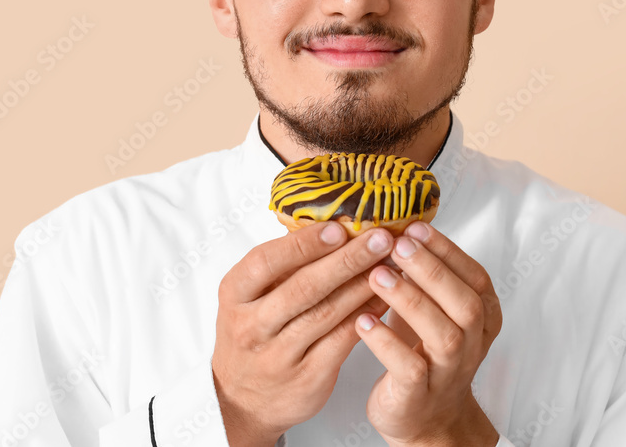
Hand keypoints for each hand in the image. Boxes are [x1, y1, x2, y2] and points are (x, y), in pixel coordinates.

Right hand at [212, 220, 394, 446]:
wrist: (241, 400)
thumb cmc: (252, 335)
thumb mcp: (247, 298)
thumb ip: (279, 267)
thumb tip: (330, 226)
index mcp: (234, 293)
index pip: (267, 261)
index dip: (305, 243)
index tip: (340, 226)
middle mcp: (252, 324)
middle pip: (304, 287)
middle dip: (347, 259)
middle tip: (381, 238)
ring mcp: (278, 355)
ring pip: (327, 313)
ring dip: (363, 285)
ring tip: (391, 264)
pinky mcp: (306, 378)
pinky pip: (342, 341)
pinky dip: (366, 316)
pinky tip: (384, 298)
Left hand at [354, 222, 502, 446]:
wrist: (424, 417)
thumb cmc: (422, 349)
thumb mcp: (433, 308)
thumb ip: (426, 273)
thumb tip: (394, 223)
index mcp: (482, 316)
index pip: (475, 277)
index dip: (447, 250)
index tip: (416, 226)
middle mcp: (472, 344)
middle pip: (465, 302)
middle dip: (431, 269)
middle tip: (397, 244)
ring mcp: (449, 372)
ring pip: (442, 334)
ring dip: (409, 300)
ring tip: (376, 275)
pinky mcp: (419, 395)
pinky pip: (409, 369)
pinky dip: (386, 342)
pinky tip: (363, 321)